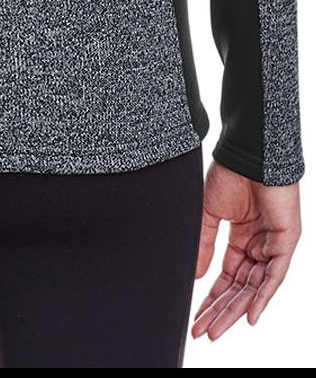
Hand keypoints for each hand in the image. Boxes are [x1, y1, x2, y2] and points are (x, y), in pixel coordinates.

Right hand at [192, 159, 300, 340]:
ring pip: (255, 286)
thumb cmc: (230, 173)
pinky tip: (248, 315)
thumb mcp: (210, 213)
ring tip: (217, 329)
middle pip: (240, 287)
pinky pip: (275, 275)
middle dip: (221, 310)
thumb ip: (204, 244)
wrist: (247, 152)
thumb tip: (195, 277)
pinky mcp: (287, 241)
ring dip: (236, 309)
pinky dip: (262, 296)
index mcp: (242, 237)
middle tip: (204, 331)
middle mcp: (259, 245)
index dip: (212, 298)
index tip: (196, 317)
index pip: (227, 276)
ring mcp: (273, 244)